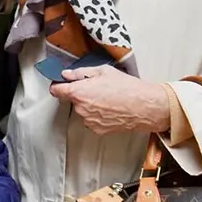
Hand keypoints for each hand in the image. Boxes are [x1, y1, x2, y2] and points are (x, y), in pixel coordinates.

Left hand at [49, 65, 170, 134]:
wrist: (145, 107)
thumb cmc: (127, 87)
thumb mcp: (103, 71)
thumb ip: (80, 73)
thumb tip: (66, 74)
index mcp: (79, 92)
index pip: (56, 90)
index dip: (58, 85)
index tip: (60, 83)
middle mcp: (81, 108)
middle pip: (72, 99)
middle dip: (79, 93)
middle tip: (96, 87)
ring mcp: (88, 121)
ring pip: (82, 110)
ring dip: (89, 104)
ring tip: (107, 98)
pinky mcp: (97, 130)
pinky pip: (91, 120)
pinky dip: (97, 115)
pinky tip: (110, 108)